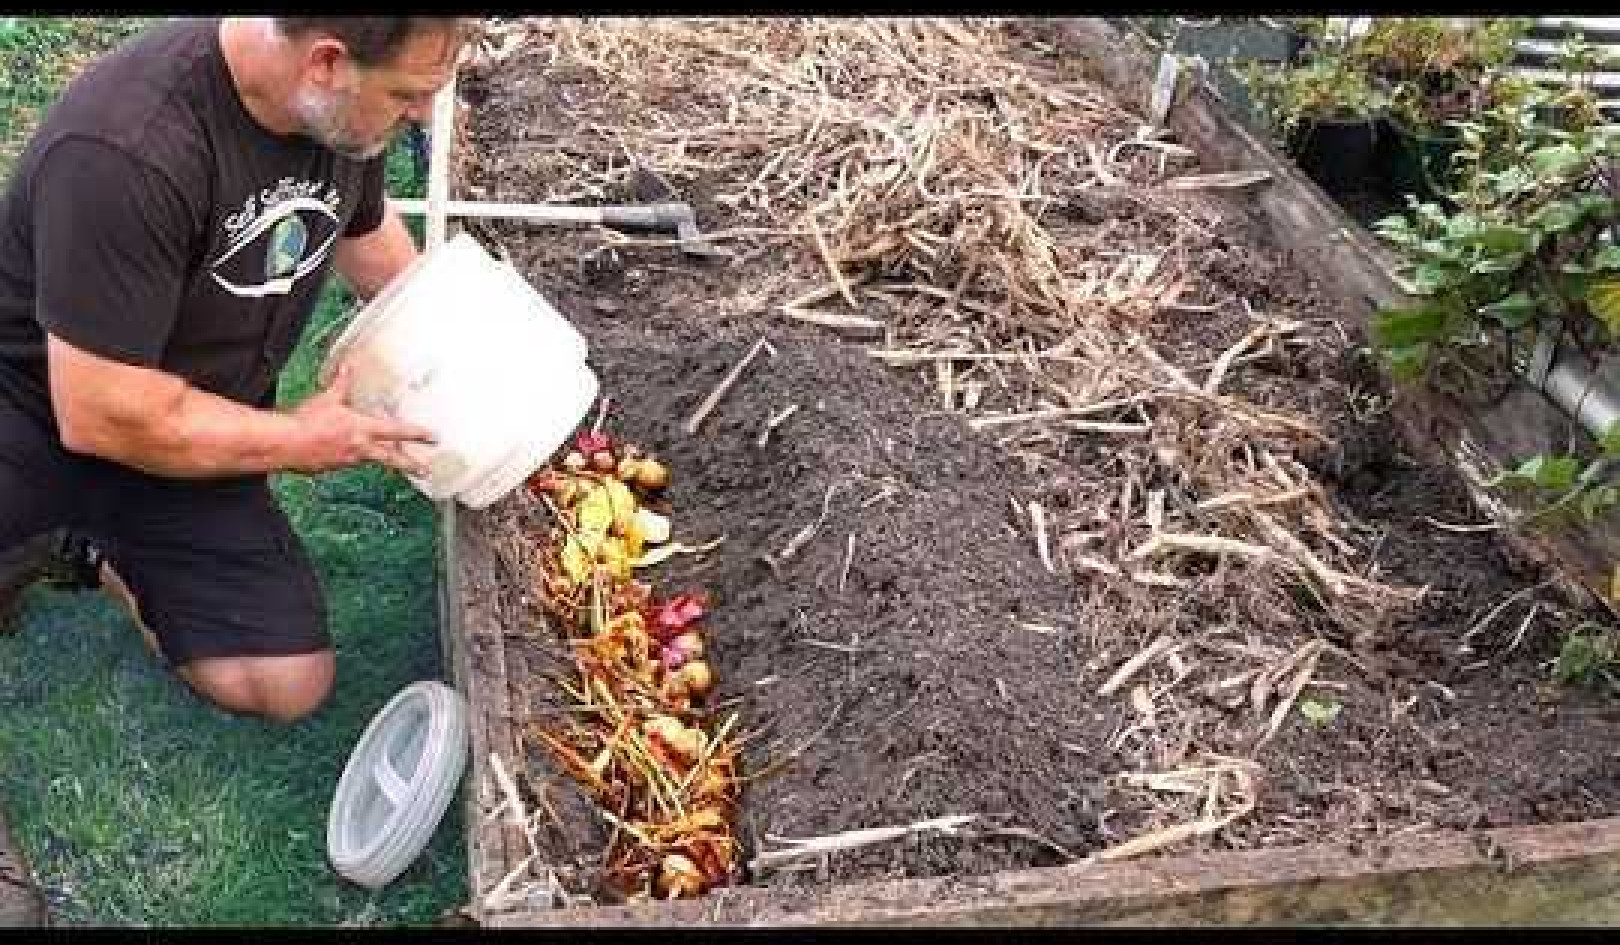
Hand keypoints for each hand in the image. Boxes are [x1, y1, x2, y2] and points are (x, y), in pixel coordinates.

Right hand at [285, 363, 437, 475]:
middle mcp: (359, 448)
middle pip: (392, 458)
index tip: (433, 436)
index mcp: (362, 429)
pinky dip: (351, 458)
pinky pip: (347, 462)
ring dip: (379, 459)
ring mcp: (347, 461)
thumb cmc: (306, 422)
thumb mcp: (328, 398)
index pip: (398, 431)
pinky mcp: (332, 468)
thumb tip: (347, 367)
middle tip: (424, 469)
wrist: (284, 444)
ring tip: (388, 459)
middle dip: (410, 464)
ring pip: (369, 460)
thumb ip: (341, 384)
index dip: (418, 433)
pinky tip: (346, 453)